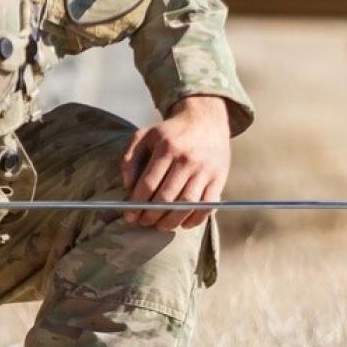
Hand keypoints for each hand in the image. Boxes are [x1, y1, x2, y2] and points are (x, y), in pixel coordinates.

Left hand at [121, 96, 232, 230]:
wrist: (206, 120)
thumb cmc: (171, 132)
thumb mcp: (145, 136)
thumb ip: (130, 158)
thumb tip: (128, 186)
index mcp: (167, 148)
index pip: (149, 183)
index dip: (137, 204)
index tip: (130, 215)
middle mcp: (187, 159)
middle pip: (167, 197)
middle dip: (152, 215)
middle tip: (144, 222)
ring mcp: (204, 170)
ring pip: (186, 205)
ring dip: (171, 221)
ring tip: (160, 226)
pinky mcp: (219, 178)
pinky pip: (207, 205)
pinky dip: (195, 219)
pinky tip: (183, 224)